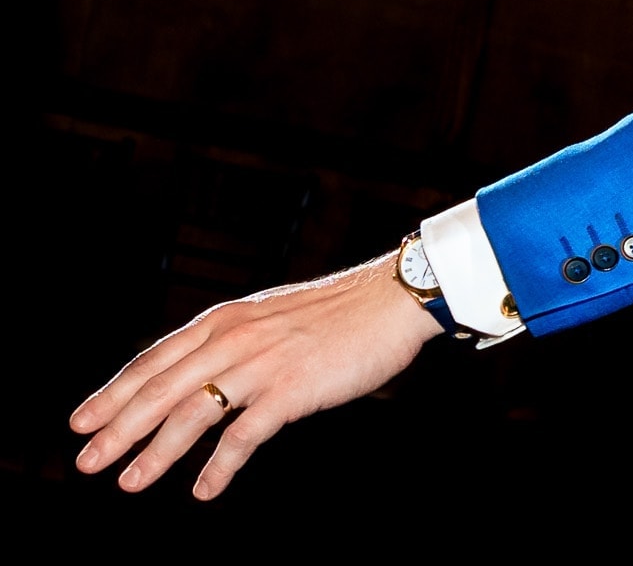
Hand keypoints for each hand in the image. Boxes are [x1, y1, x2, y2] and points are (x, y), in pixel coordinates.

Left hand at [70, 253, 441, 498]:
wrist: (391, 301)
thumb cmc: (339, 312)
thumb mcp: (273, 314)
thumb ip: (236, 338)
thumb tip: (204, 369)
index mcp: (226, 319)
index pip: (155, 359)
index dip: (115, 392)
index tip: (83, 420)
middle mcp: (234, 338)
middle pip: (161, 388)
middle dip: (118, 428)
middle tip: (86, 460)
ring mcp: (261, 364)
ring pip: (191, 413)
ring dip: (156, 452)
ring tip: (130, 482)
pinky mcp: (290, 389)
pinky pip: (242, 435)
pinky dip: (218, 467)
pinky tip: (204, 490)